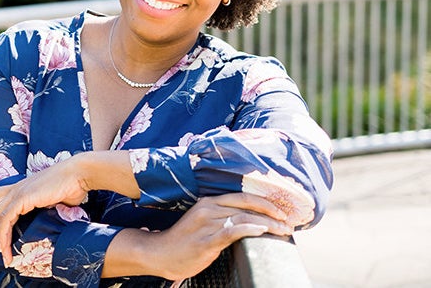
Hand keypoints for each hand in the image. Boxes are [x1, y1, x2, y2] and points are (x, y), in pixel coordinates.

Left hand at [0, 156, 87, 265]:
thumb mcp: (54, 201)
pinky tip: (5, 249)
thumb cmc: (71, 186)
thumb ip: (46, 210)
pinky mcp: (22, 198)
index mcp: (23, 186)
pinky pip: (6, 221)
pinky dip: (4, 236)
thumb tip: (47, 222)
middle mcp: (17, 188)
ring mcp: (18, 192)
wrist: (79, 174)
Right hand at [108, 192, 293, 280]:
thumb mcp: (203, 223)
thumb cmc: (184, 241)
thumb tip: (249, 222)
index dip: (264, 202)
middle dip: (271, 213)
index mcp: (209, 202)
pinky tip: (261, 230)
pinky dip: (248, 229)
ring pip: (243, 218)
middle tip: (288, 222)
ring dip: (267, 224)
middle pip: (247, 206)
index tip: (281, 210)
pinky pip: (231, 231)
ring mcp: (207, 224)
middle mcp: (209, 208)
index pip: (243, 196)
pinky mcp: (206, 240)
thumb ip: (223, 218)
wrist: (161, 253)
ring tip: (283, 231)